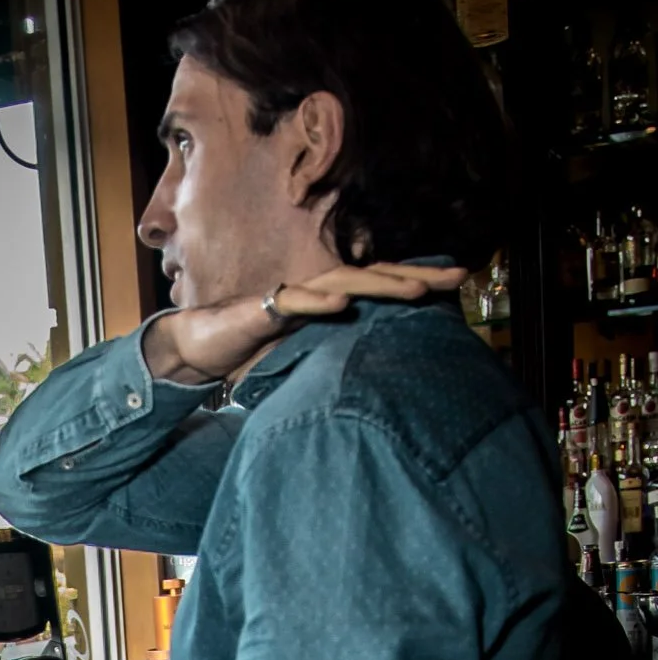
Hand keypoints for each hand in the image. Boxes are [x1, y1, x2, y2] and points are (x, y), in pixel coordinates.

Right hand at [143, 261, 466, 385]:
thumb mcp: (303, 357)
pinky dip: (319, 301)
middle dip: (418, 276)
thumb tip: (374, 383)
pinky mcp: (265, 308)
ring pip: (343, 281)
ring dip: (381, 284)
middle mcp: (318, 291)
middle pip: (375, 276)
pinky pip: (295, 300)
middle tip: (459, 277)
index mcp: (330, 301)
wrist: (200, 346)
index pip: (381, 286)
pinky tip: (344, 303)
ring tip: (415, 290)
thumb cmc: (251, 351)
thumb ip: (333, 358)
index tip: (459, 284)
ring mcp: (294, 296)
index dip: (419, 282)